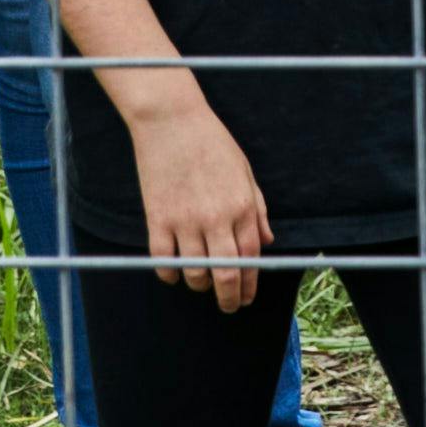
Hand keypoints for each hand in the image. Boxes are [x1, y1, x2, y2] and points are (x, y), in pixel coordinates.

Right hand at [133, 100, 276, 309]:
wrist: (171, 119)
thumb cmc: (211, 141)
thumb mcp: (244, 171)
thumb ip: (258, 208)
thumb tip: (267, 242)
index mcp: (242, 206)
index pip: (251, 259)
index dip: (249, 284)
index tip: (245, 296)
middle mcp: (217, 218)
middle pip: (226, 276)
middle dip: (229, 299)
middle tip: (228, 306)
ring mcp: (185, 220)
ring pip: (195, 273)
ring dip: (200, 285)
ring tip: (201, 282)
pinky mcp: (158, 218)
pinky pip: (163, 261)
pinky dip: (169, 274)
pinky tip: (173, 272)